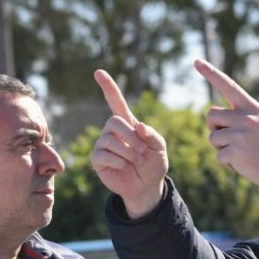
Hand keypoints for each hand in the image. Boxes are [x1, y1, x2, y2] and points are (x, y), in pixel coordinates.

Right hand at [92, 70, 167, 217]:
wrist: (147, 186)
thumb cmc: (154, 164)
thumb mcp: (160, 148)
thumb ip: (152, 135)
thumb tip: (138, 126)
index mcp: (128, 124)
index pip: (116, 102)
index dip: (108, 87)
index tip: (99, 72)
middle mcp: (112, 132)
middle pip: (113, 122)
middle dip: (130, 137)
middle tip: (143, 150)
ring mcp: (103, 145)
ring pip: (110, 141)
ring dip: (128, 152)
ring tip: (137, 161)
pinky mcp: (98, 160)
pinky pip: (104, 155)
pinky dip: (119, 162)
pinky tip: (125, 167)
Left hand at [194, 58, 258, 188]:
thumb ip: (242, 115)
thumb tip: (214, 117)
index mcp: (252, 107)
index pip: (228, 86)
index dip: (211, 73)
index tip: (196, 61)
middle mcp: (245, 117)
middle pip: (211, 115)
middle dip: (215, 127)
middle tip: (229, 138)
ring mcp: (240, 134)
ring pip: (213, 137)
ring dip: (222, 148)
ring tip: (241, 152)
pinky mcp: (236, 151)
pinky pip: (219, 156)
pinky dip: (227, 163)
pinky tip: (243, 163)